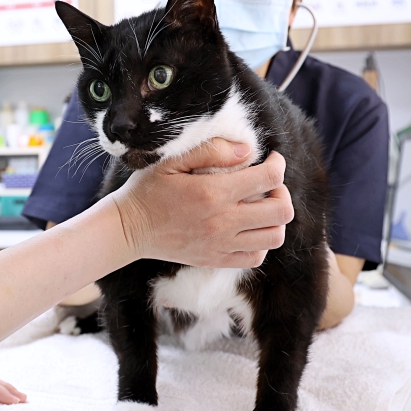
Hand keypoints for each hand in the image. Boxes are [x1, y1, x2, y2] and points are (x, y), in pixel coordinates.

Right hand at [112, 139, 293, 268]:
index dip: (277, 164)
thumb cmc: (148, 190)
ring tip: (259, 207)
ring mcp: (221, 244)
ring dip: (274, 219)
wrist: (129, 229)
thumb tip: (247, 151)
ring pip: (275, 237)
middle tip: (266, 184)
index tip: (270, 159)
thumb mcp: (173, 160)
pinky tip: (247, 228)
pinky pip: (256, 257)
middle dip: (281, 192)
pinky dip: (260, 242)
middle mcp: (223, 221)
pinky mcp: (216, 260)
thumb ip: (212, 150)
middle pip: (281, 211)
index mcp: (213, 192)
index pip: (269, 178)